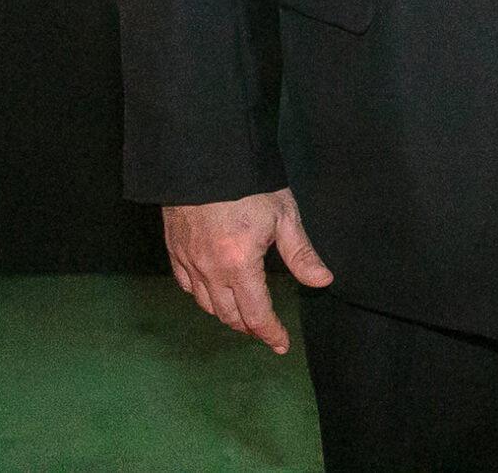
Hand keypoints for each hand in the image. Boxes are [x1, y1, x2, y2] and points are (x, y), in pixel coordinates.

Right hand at [162, 187, 333, 354]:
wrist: (204, 155)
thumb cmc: (248, 182)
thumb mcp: (283, 216)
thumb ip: (301, 254)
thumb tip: (322, 281)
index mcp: (239, 265)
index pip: (256, 314)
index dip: (271, 333)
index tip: (281, 343)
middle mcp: (210, 269)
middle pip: (229, 315)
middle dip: (250, 326)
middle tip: (265, 329)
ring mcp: (188, 260)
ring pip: (206, 304)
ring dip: (226, 314)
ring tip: (243, 314)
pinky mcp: (175, 248)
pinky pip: (186, 285)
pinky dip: (202, 295)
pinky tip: (212, 292)